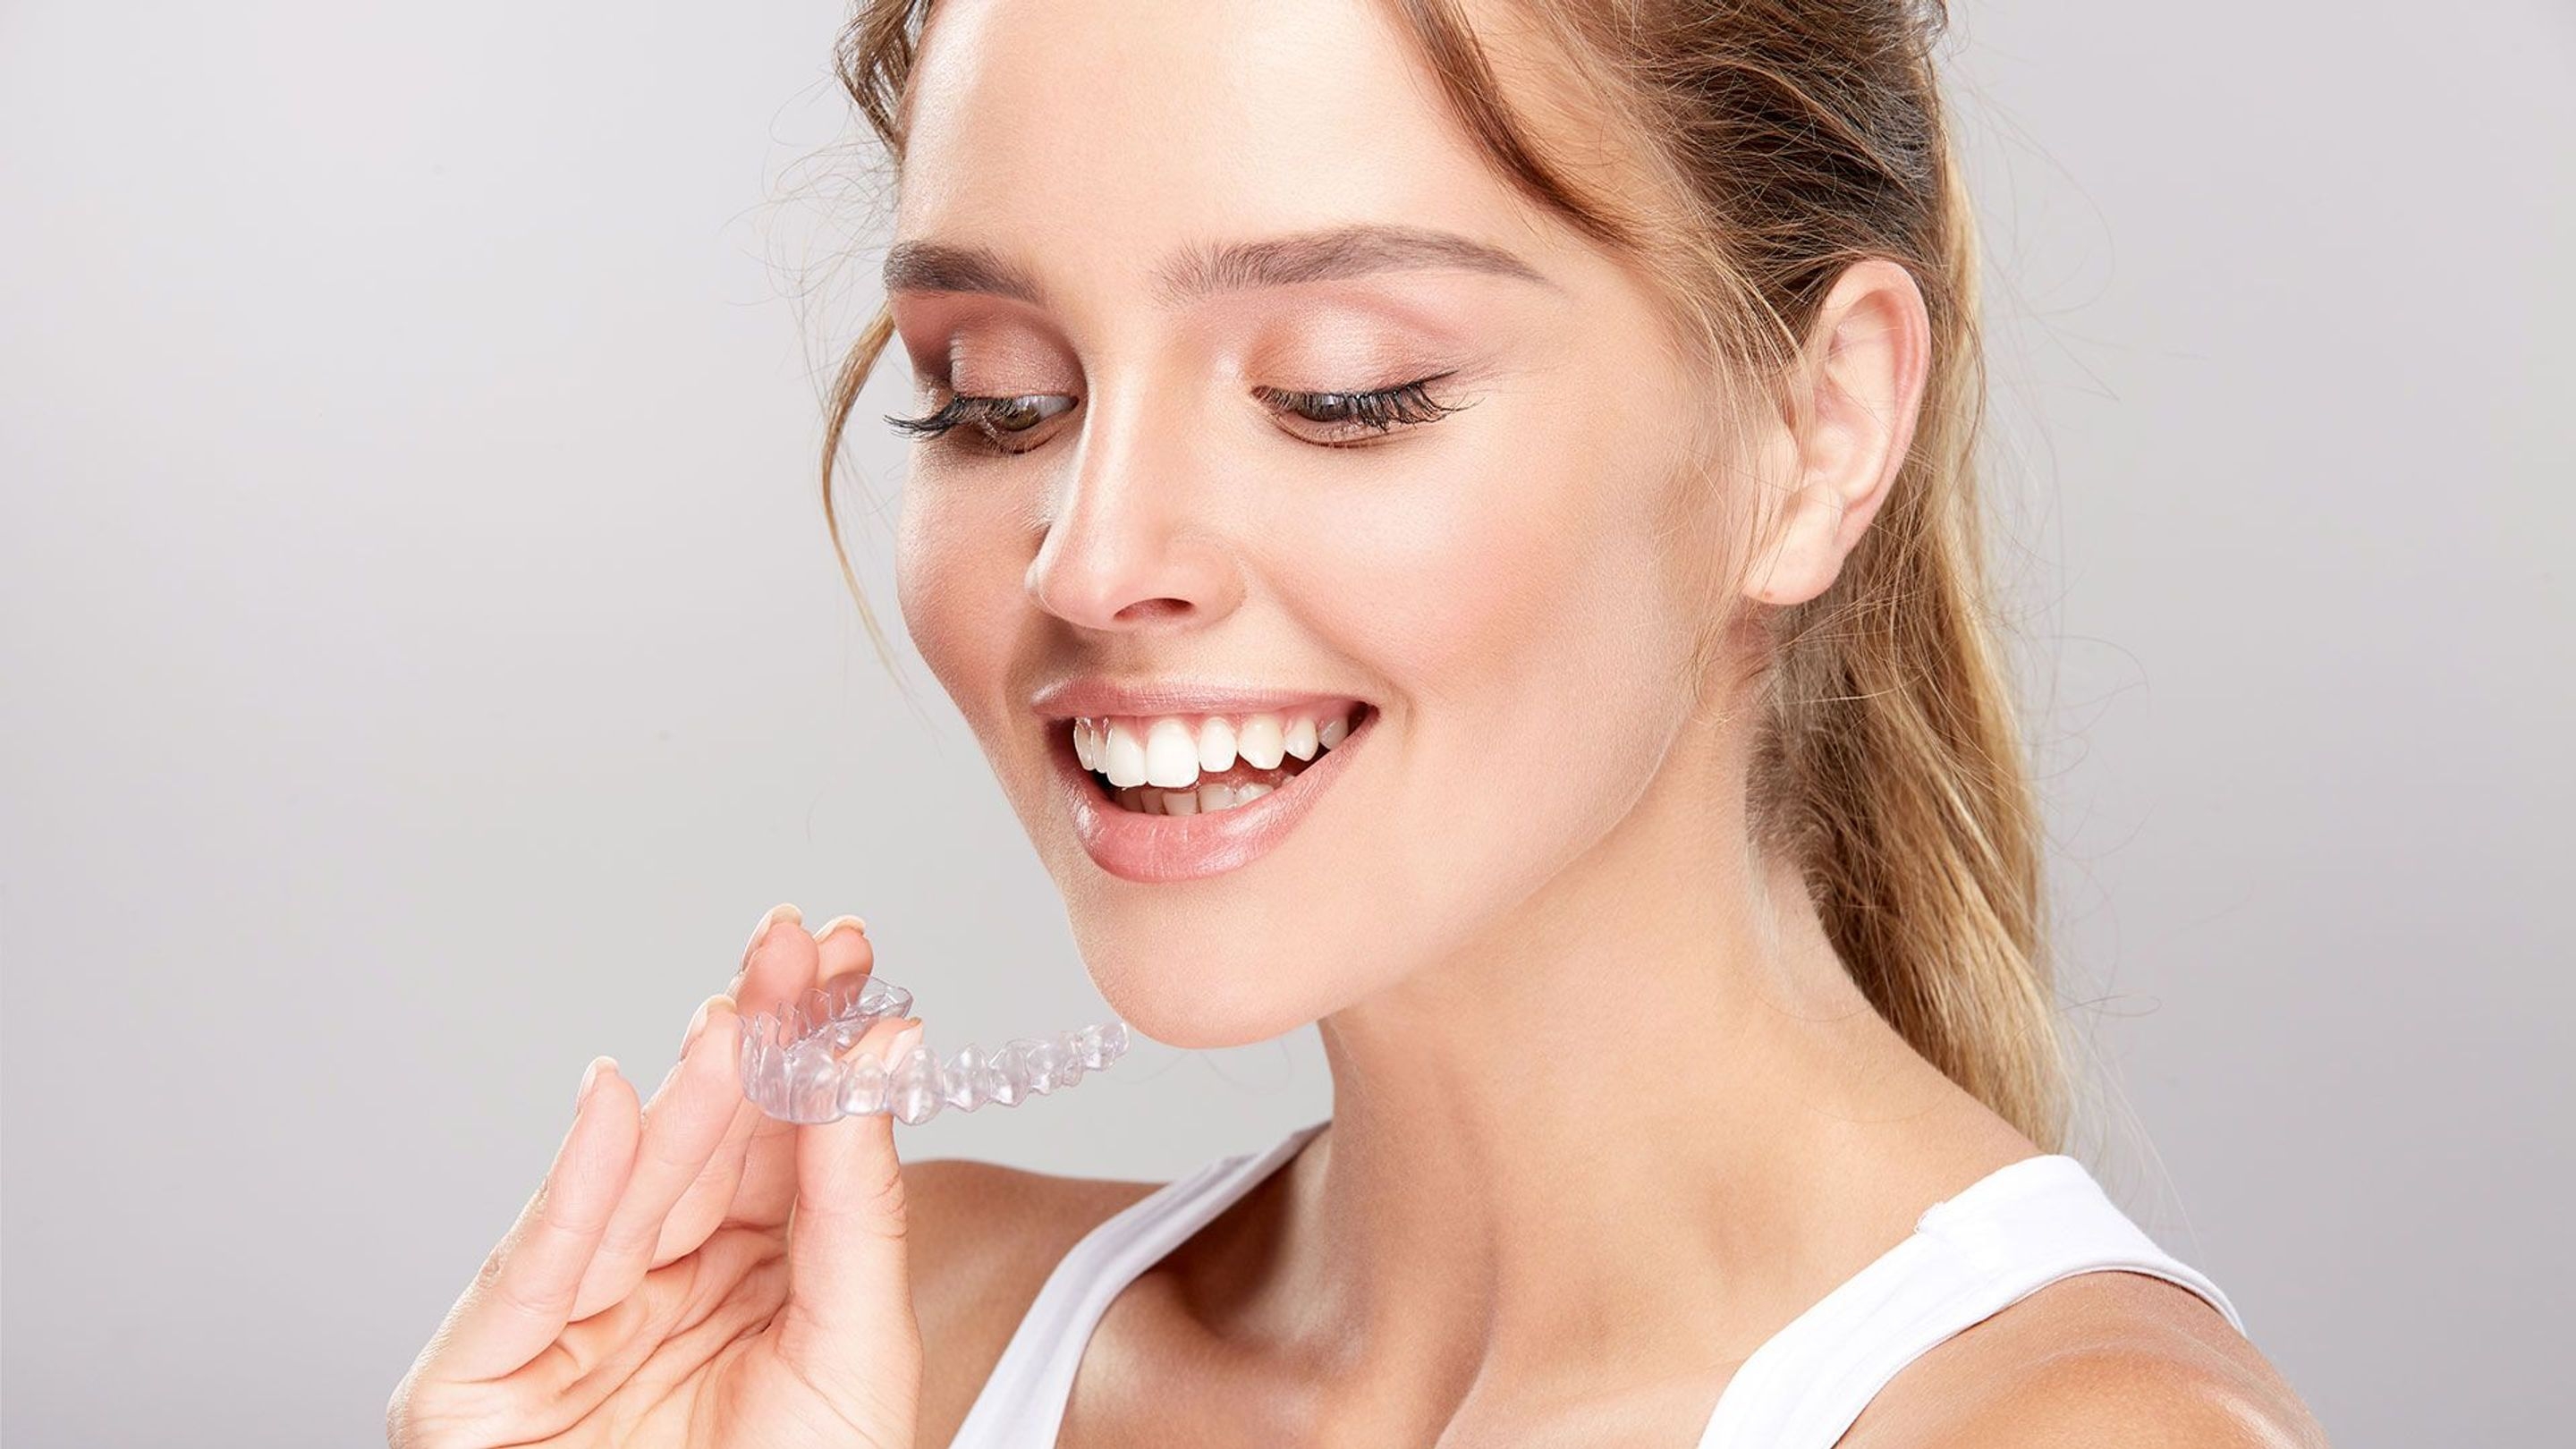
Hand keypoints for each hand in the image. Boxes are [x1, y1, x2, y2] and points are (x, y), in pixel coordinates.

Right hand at [387, 906, 925, 1447]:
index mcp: (753, 1281)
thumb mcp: (852, 1346)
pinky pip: (535, 1268)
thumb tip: (879, 1054)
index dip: (815, 1046)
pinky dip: (570, 1187)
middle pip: (709, 1144)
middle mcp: (657, 1288)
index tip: (856, 956)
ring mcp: (566, 1327)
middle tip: (804, 942)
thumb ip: (859, 1203)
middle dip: (757, 1037)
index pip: (787, 1144)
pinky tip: (614, 1101)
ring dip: (686, 1092)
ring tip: (742, 1009)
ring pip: (630, 1186)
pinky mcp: (479, 1379)